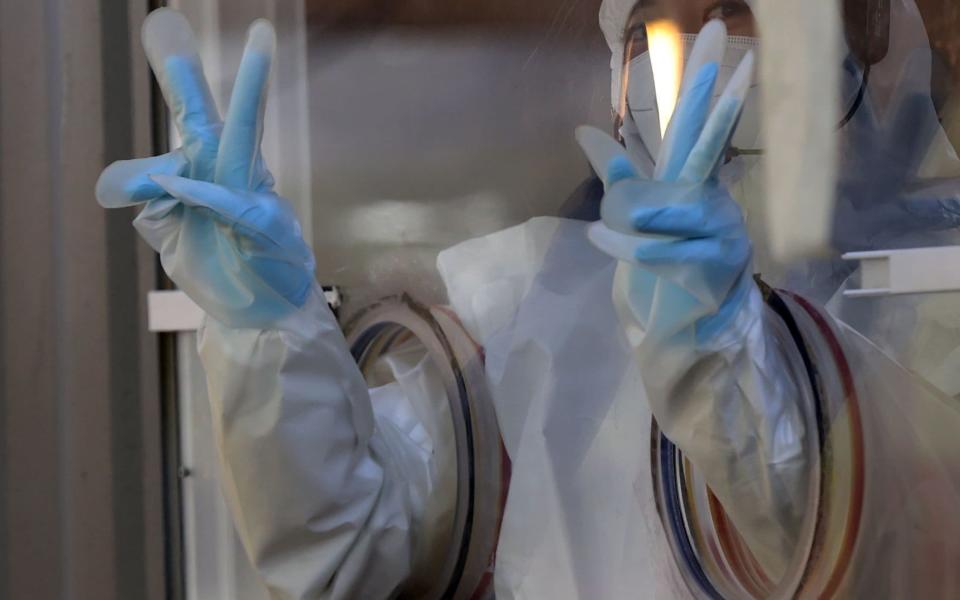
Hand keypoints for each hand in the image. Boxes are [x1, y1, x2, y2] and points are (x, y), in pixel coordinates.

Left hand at [96, 9, 313, 327]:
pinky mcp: (266, 231)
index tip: (169, 36)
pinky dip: (205, 197)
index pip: (199, 121)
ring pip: (247, 150)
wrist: (260, 315)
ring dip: (251, 105)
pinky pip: (231, 208)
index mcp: (218, 173)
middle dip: (251, 78)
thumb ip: (154, 201)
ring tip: (256, 62)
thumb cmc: (222, 268)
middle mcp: (241, 179)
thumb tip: (128, 181)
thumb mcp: (173, 233)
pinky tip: (176, 184)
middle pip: (237, 122)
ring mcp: (258, 202)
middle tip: (263, 32)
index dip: (185, 82)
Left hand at [585, 24, 756, 342]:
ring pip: (670, 214)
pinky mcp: (710, 265)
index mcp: (693, 180)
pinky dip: (626, 246)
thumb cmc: (666, 253)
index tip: (726, 40)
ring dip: (642, 220)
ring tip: (611, 224)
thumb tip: (580, 129)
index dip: (711, 87)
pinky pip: (659, 251)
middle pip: (710, 149)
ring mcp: (718, 231)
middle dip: (723, 108)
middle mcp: (711, 197)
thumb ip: (615, 169)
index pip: (701, 125)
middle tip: (732, 64)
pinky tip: (599, 238)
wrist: (690, 315)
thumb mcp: (637, 207)